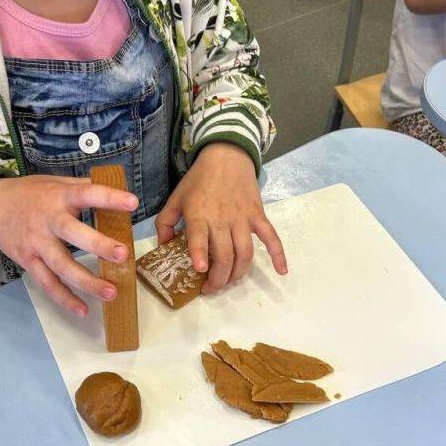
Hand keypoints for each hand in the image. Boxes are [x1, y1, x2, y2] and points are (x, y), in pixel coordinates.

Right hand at [0, 175, 137, 315]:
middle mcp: (48, 221)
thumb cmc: (29, 193)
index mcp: (59, 197)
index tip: (132, 203)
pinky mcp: (27, 261)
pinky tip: (83, 310)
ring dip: (87, 282)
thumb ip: (81, 187)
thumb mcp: (54, 182)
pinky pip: (47, 283)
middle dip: (98, 245)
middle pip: (73, 234)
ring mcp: (37, 244)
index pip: (87, 194)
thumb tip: (113, 187)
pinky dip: (64, 299)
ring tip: (110, 293)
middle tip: (122, 255)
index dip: (108, 198)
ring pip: (62, 266)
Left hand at [155, 143, 286, 293]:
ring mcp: (243, 218)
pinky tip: (282, 271)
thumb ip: (165, 224)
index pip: (199, 236)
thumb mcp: (175, 198)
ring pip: (245, 253)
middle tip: (210, 289)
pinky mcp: (258, 216)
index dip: (200, 254)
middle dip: (218, 278)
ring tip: (229, 282)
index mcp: (199, 214)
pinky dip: (279, 254)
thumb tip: (164, 248)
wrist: (226, 156)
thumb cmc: (198, 180)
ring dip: (238, 274)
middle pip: (225, 255)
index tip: (201, 270)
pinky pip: (271, 237)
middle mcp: (222, 218)